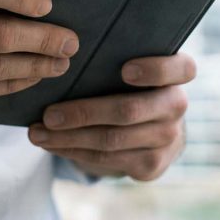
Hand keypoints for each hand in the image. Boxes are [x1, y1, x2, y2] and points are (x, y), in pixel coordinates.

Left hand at [27, 53, 195, 180]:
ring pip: (111, 140)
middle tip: (49, 114)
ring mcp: (167, 139)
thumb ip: (112, 58)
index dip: (155, 71)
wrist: (150, 129)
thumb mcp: (129, 66)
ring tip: (37, 133)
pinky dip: (72, 151)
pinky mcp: (151, 165)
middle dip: (84, 113)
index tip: (124, 70)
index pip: (182, 69)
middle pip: (129, 111)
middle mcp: (177, 106)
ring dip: (68, 138)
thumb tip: (61, 54)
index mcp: (177, 74)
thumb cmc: (128, 85)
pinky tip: (51, 144)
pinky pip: (106, 159)